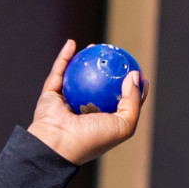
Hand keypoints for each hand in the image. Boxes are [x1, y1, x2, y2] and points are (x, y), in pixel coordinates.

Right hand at [26, 39, 146, 164]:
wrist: (58, 144)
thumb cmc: (93, 138)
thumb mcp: (124, 124)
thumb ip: (133, 101)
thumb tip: (135, 75)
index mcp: (103, 122)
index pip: (119, 101)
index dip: (130, 87)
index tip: (137, 71)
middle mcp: (85, 112)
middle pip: (99, 86)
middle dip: (107, 70)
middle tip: (116, 56)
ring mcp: (67, 103)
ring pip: (77, 77)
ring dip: (86, 60)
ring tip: (95, 47)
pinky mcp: (51, 95)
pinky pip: (59, 72)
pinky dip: (64, 57)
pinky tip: (72, 43)